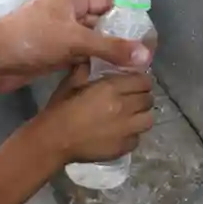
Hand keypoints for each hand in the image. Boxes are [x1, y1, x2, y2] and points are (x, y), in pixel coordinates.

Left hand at [0, 0, 151, 91]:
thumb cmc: (34, 39)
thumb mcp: (76, 40)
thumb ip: (111, 47)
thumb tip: (147, 56)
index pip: (107, 4)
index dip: (127, 19)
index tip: (147, 38)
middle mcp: (68, 13)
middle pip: (101, 24)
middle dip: (120, 40)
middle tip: (144, 59)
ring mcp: (60, 34)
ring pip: (91, 43)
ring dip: (107, 54)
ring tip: (133, 70)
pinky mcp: (54, 53)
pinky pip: (80, 56)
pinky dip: (93, 64)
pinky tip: (110, 77)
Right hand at [35, 65, 153, 163]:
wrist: (54, 141)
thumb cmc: (61, 109)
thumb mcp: (71, 83)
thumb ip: (85, 68)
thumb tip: (93, 57)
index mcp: (111, 88)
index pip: (143, 80)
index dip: (140, 80)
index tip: (133, 82)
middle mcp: (124, 107)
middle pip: (148, 99)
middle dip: (142, 96)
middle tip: (131, 98)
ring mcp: (126, 130)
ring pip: (148, 119)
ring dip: (141, 115)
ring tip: (131, 116)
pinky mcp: (124, 147)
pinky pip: (138, 137)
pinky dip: (132, 133)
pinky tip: (121, 132)